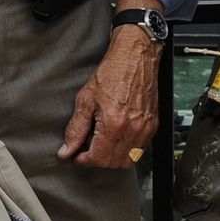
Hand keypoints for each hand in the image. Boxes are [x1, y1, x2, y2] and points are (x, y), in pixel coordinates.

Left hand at [57, 26, 160, 168]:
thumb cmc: (112, 73)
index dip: (83, 160)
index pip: (98, 159)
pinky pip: (139, 150)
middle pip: (112, 163)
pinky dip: (126, 150)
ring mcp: (145, 129)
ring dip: (112, 157)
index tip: (76, 155)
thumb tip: (67, 150)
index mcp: (113, 123)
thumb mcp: (85, 100)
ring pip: (127, 160)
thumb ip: (75, 129)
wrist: (135, 57)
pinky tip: (116, 137)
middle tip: (86, 148)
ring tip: (101, 142)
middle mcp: (132, 129)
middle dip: (96, 160)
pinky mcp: (152, 125)